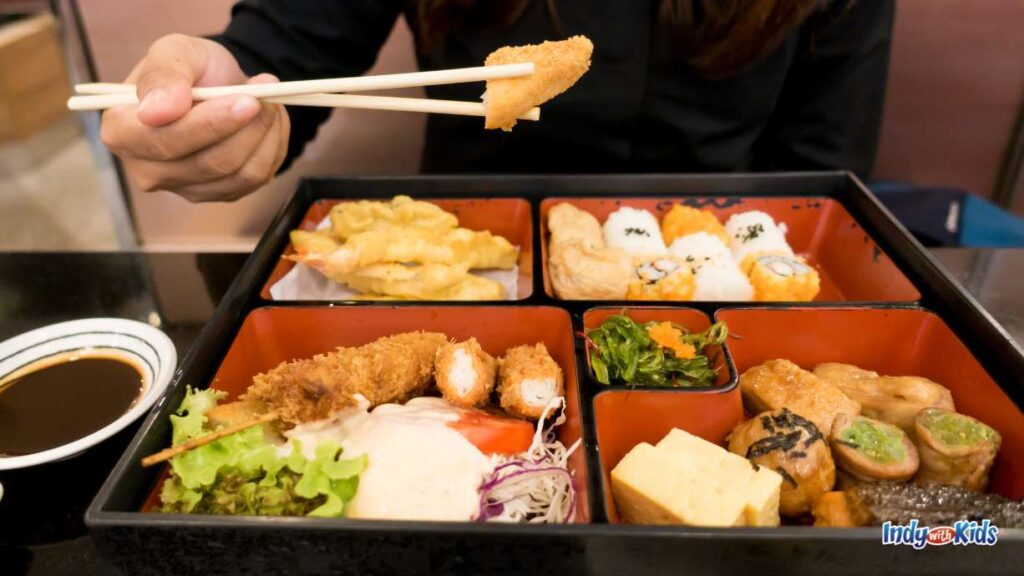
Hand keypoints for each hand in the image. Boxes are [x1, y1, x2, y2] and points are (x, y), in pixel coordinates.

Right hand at [101, 34, 289, 202]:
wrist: (219, 85)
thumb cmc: (190, 69)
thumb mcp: (174, 52)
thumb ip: (162, 76)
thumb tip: (155, 111)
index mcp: (121, 132)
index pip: (164, 141)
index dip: (209, 124)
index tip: (245, 100)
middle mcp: (146, 169)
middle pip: (208, 163)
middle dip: (246, 127)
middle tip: (265, 96)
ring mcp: (184, 188)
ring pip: (238, 174)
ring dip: (263, 135)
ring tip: (267, 102)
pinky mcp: (218, 195)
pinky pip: (256, 180)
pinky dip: (271, 148)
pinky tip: (266, 124)